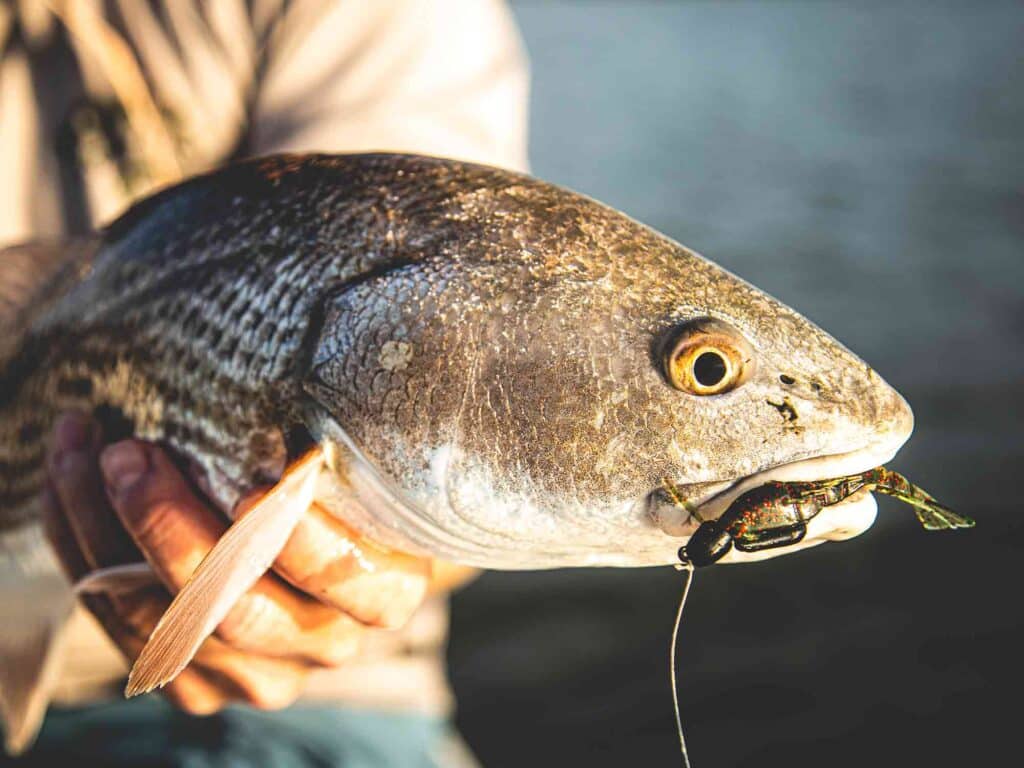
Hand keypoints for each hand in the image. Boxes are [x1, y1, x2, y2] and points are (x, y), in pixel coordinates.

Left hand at [42, 412, 433, 713]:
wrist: (336, 554)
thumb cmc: (344, 492)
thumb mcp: (360, 469)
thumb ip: (331, 457)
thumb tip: (276, 403)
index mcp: (385, 591)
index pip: (344, 575)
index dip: (297, 539)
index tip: (247, 488)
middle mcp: (326, 643)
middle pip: (237, 609)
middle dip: (169, 528)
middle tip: (129, 456)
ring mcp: (262, 674)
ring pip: (166, 625)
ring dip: (107, 534)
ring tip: (84, 454)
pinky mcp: (202, 685)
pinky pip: (126, 633)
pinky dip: (88, 557)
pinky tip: (73, 492)